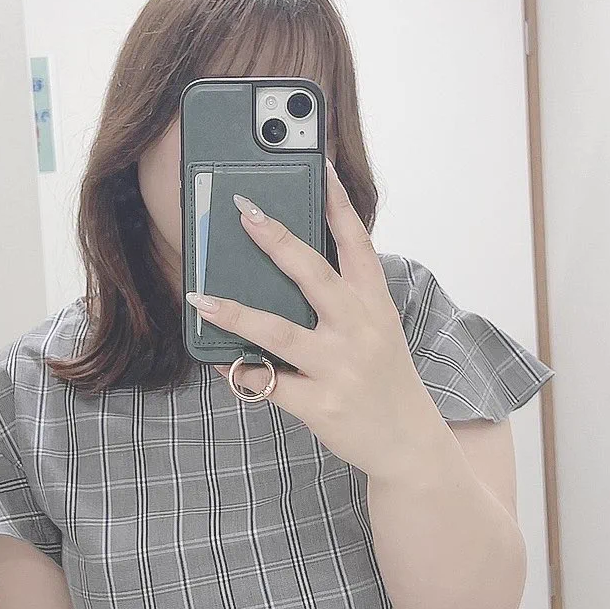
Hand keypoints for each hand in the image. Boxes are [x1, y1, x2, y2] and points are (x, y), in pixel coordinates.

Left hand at [185, 160, 436, 477]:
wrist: (410, 444)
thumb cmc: (385, 378)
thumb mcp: (378, 328)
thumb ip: (344, 298)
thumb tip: (288, 263)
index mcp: (375, 303)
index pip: (357, 242)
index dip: (337, 202)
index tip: (318, 164)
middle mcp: (360, 329)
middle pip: (313, 274)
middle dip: (277, 240)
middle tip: (244, 212)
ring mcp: (340, 367)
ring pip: (279, 331)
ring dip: (234, 313)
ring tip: (199, 299)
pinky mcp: (321, 404)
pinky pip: (267, 382)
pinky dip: (238, 370)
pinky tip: (215, 360)